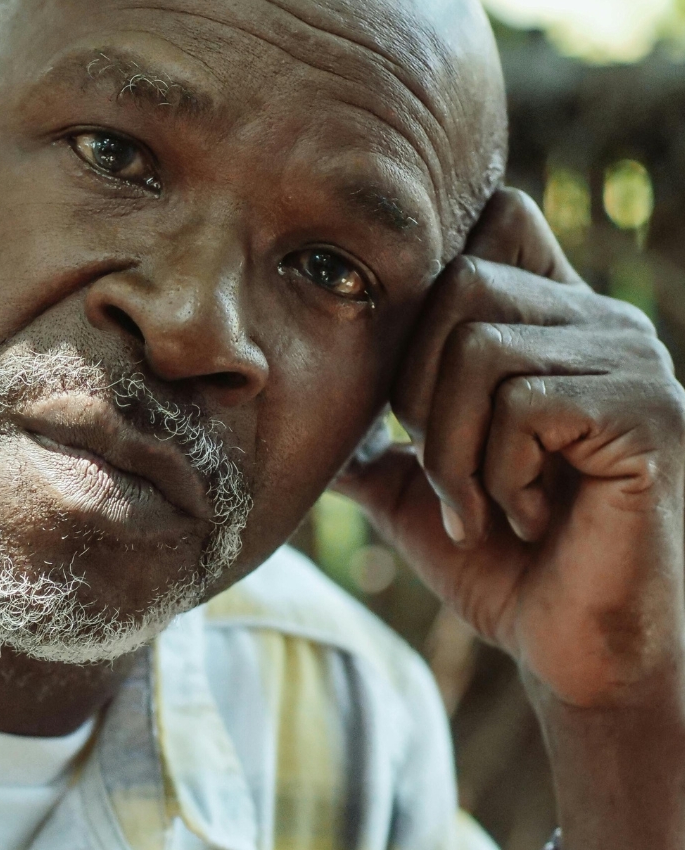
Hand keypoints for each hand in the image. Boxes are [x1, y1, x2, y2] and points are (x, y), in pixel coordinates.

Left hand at [338, 189, 684, 710]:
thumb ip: (370, 436)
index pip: (500, 216)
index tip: (414, 376)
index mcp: (549, 323)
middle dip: (418, 391)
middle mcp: (598, 321)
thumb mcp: (417, 486)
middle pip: (461, 278)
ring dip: (452, 447)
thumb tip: (299, 398)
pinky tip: (528, 517)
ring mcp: (628, 361)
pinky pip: (524, 405)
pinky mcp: (645, 412)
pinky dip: (498, 475)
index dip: (438, 270)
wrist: (570, 645)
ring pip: (479, 346)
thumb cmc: (498, 561)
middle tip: (446, 471)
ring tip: (484, 504)